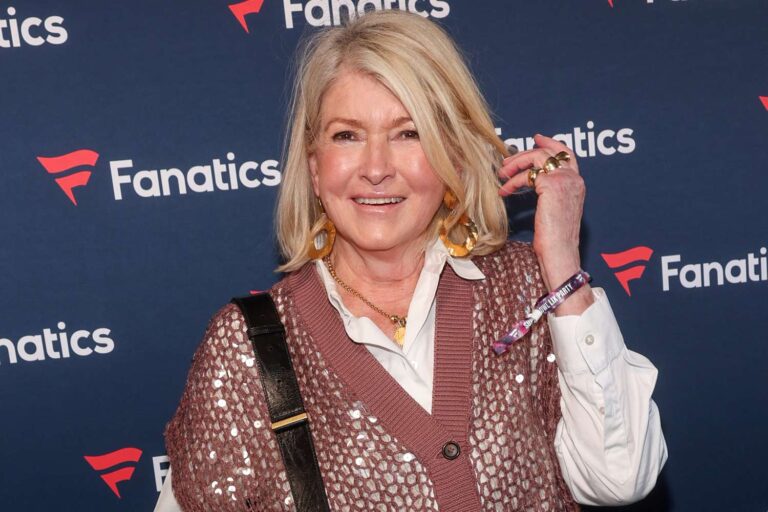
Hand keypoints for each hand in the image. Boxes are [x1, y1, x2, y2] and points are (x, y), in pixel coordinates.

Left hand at [498, 134, 592, 314]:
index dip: (551, 143)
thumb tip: (532, 182)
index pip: (567, 154)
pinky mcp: (552, 185)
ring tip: (502, 175)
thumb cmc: (554, 240)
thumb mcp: (553, 211)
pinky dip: (513, 180)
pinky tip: (504, 191)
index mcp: (577, 184)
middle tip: (507, 162)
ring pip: (537, 157)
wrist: (559, 253)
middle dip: (524, 153)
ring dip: (516, 163)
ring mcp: (565, 180)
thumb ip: (549, 194)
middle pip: (549, 152)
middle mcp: (574, 179)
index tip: (536, 138)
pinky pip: (528, 173)